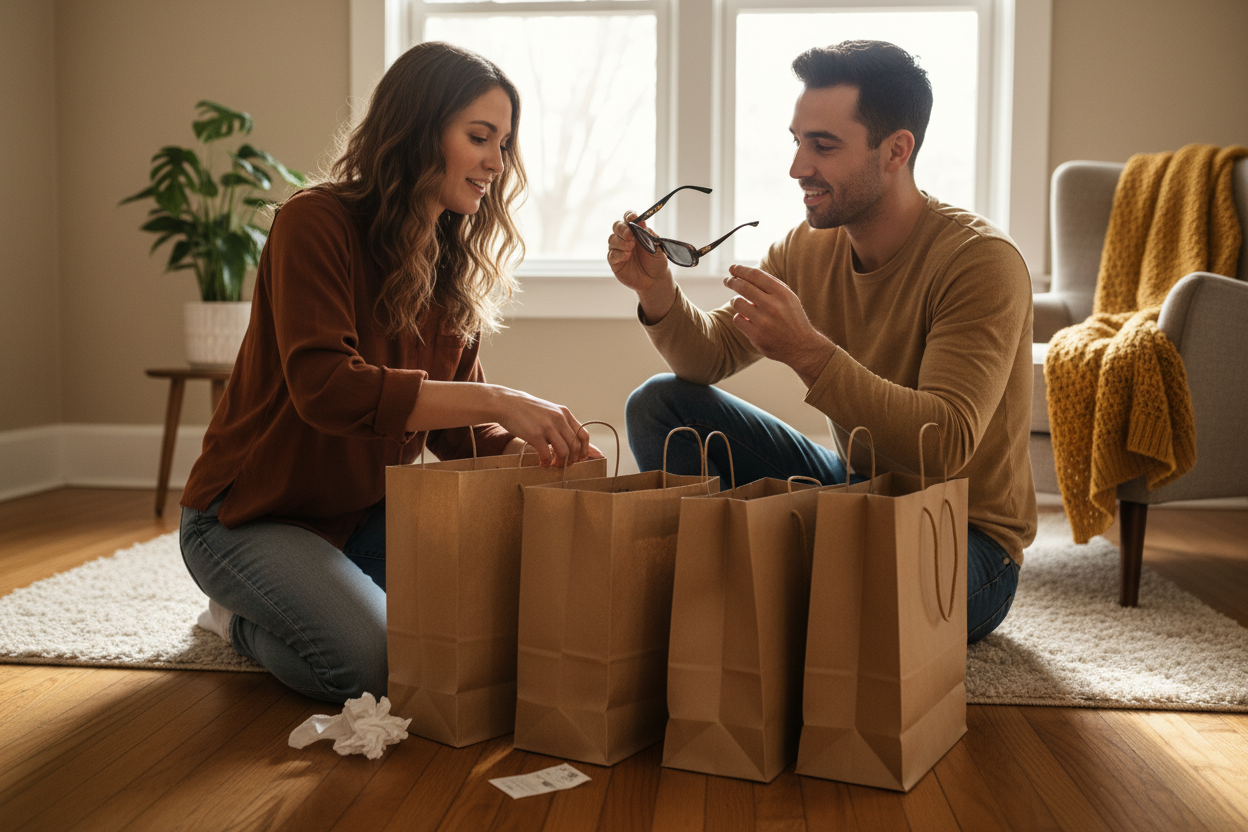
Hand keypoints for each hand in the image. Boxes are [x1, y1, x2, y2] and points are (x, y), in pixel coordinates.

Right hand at [495, 389, 591, 466]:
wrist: (506, 403)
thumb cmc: (527, 410)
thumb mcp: (549, 411)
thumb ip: (560, 423)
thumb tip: (569, 442)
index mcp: (565, 413)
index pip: (583, 435)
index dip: (583, 451)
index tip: (578, 459)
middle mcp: (559, 419)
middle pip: (575, 446)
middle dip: (572, 460)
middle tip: (563, 465)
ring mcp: (547, 426)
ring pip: (564, 452)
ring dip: (560, 463)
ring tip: (553, 465)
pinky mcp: (535, 434)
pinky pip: (546, 454)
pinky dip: (546, 462)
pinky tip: (542, 463)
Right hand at [608, 212, 676, 322]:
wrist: (655, 280)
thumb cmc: (656, 261)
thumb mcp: (657, 247)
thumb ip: (648, 235)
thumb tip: (641, 221)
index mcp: (636, 231)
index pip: (628, 218)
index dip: (628, 216)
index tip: (632, 218)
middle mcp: (625, 238)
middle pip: (617, 226)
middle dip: (622, 229)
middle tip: (630, 236)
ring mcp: (618, 249)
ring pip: (612, 239)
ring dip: (621, 242)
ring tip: (630, 248)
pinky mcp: (615, 262)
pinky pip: (611, 255)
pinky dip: (618, 254)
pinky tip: (627, 256)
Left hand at [723, 263, 835, 386]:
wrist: (802, 346)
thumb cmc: (791, 318)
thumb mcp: (788, 298)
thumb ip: (770, 285)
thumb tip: (744, 273)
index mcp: (782, 293)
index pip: (755, 275)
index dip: (741, 270)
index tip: (732, 269)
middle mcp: (773, 306)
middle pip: (743, 286)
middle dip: (732, 281)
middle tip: (727, 280)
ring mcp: (764, 321)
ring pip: (737, 303)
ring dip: (735, 301)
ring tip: (739, 303)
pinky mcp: (757, 335)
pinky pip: (737, 320)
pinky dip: (739, 318)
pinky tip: (746, 320)